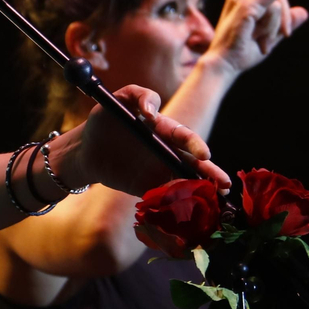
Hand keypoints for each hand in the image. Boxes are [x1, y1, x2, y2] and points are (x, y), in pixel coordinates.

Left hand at [58, 84, 230, 194]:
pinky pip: (165, 198)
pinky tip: (188, 213)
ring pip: (184, 182)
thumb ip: (139, 95)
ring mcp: (158, 171)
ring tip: (215, 200)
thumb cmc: (105, 118)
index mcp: (163, 129)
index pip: (184, 137)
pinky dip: (176, 205)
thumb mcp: (119, 99)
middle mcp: (166, 151)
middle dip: (210, 173)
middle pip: (193, 163)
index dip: (195, 145)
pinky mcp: (147, 188)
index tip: (204, 155)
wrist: (85, 148)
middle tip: (223, 183)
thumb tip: (153, 112)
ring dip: (200, 191)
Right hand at [203, 0, 308, 75]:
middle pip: (279, 1)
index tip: (286, 35)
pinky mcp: (246, 4)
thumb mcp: (268, 38)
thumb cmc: (242, 53)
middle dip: (282, 23)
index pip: (275, 1)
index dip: (285, 19)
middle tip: (270, 45)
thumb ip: (282, 25)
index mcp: (244, 1)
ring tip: (259, 43)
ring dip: (272, 30)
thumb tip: (303, 12)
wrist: (225, 65)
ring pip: (276, 7)